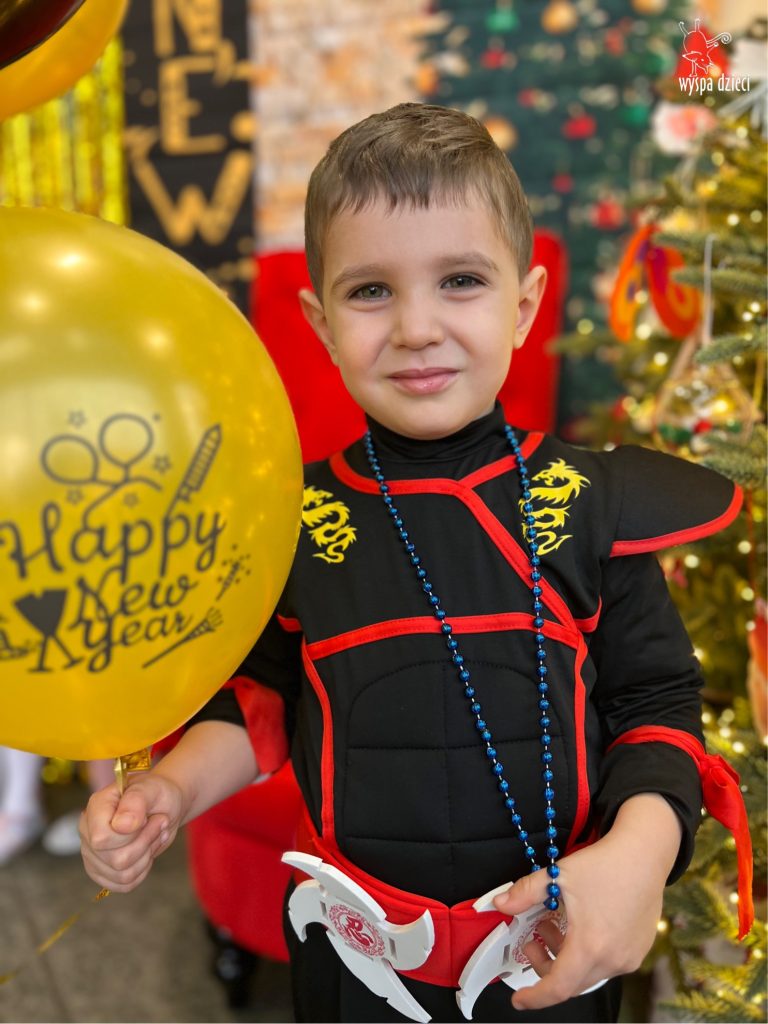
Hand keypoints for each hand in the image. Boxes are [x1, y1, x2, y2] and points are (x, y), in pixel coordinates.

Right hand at [79, 774, 182, 892]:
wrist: (163, 806)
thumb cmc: (156, 794)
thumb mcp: (152, 789)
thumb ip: (135, 802)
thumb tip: (121, 826)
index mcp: (96, 808)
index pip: (102, 840)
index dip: (133, 835)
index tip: (150, 818)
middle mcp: (88, 832)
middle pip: (116, 860)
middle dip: (146, 843)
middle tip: (160, 823)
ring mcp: (92, 854)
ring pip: (122, 875)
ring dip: (147, 856)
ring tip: (155, 835)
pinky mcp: (103, 872)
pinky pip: (124, 885)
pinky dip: (143, 870)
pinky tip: (148, 851)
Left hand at [493, 794, 680, 1009]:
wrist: (644, 854)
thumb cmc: (604, 864)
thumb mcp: (557, 875)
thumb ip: (524, 893)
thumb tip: (499, 904)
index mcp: (589, 946)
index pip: (558, 988)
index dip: (535, 997)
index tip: (519, 999)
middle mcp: (612, 959)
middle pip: (571, 982)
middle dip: (545, 967)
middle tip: (532, 941)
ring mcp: (629, 957)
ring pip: (588, 973)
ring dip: (566, 958)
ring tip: (553, 925)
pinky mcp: (638, 950)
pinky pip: (607, 964)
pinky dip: (587, 954)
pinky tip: (580, 926)